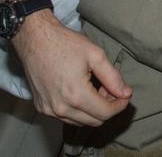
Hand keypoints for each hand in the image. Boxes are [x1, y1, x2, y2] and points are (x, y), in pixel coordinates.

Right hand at [13, 12, 131, 125]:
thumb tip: (126, 93)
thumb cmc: (65, 44)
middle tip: (109, 88)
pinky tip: (79, 91)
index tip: (125, 94)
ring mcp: (49, 110)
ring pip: (81, 122)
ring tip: (94, 88)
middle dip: (107, 107)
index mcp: (76, 95)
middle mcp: (61, 108)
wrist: (35, 39)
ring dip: (92, 110)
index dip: (120, 105)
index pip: (105, 113)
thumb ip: (113, 77)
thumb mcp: (95, 55)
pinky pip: (66, 117)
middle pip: (95, 121)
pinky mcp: (41, 108)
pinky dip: (78, 110)